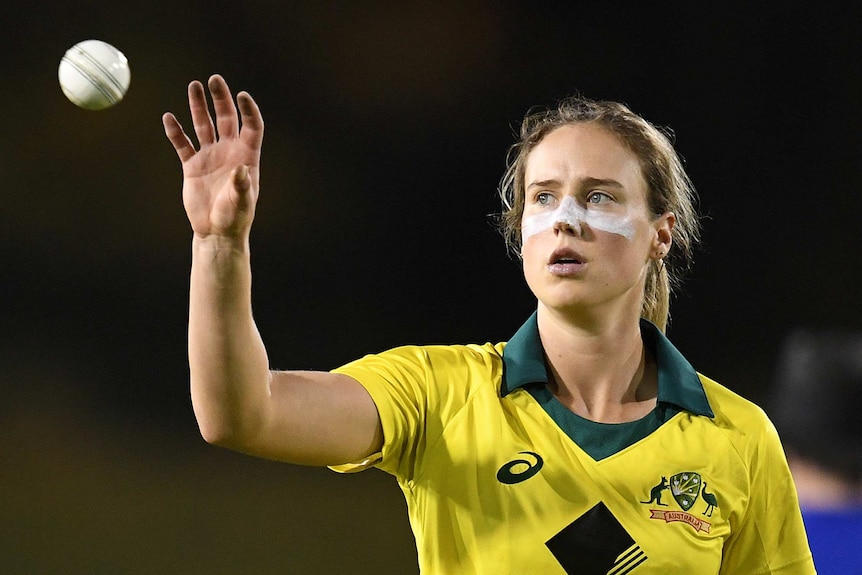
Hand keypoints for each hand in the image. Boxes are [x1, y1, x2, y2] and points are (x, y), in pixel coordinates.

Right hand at [162, 75, 263, 239]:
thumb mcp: (241, 203)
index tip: (242, 95)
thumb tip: (242, 169)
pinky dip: (175, 131)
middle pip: (226, 118)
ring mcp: (210, 156)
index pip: (251, 127)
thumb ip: (241, 186)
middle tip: (214, 79)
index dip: (248, 110)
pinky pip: (182, 143)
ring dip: (198, 106)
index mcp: (247, 156)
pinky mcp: (192, 165)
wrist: (215, 231)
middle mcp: (229, 152)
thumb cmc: (234, 218)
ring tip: (193, 85)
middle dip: (221, 98)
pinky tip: (169, 117)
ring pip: (203, 125)